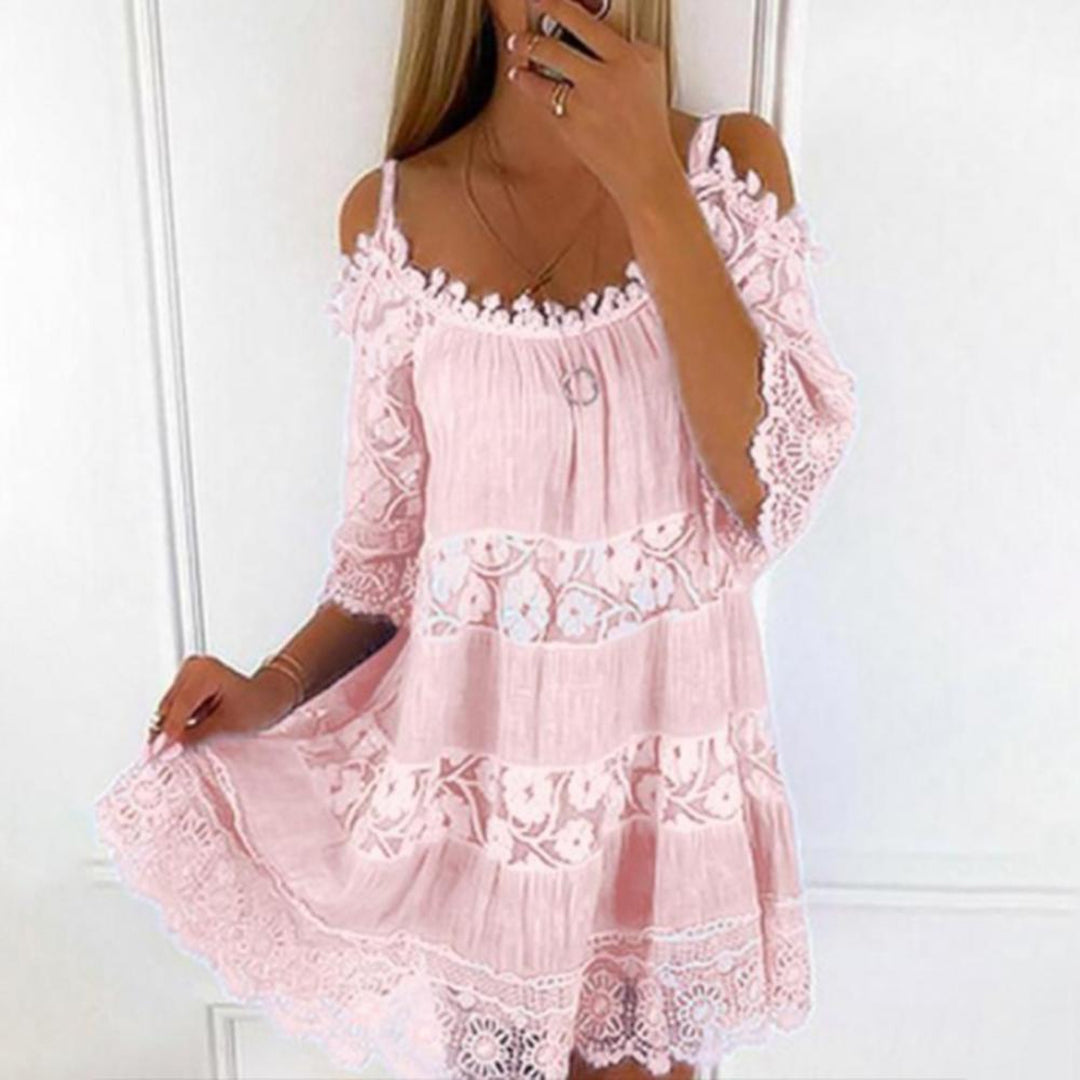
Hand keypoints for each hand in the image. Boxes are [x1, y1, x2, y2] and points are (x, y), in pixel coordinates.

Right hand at [147, 653, 296, 755]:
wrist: (266, 698)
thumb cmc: (256, 706)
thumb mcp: (227, 726)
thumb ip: (193, 737)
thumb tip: (167, 748)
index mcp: (204, 671)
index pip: (179, 707)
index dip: (167, 733)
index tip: (158, 753)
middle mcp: (192, 668)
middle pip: (167, 708)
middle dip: (166, 733)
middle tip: (162, 757)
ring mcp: (187, 674)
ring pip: (166, 710)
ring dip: (170, 730)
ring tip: (184, 742)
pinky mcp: (184, 684)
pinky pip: (172, 709)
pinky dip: (176, 724)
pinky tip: (187, 732)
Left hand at [505, 0, 680, 207]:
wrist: (645, 170)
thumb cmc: (650, 124)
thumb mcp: (652, 73)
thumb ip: (629, 47)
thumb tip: (602, 30)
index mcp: (627, 59)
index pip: (583, 21)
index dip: (556, 5)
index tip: (542, 0)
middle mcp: (604, 78)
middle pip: (554, 45)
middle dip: (530, 36)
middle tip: (520, 32)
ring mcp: (584, 104)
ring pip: (543, 71)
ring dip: (524, 57)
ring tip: (517, 52)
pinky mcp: (570, 127)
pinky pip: (542, 99)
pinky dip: (529, 85)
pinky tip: (523, 79)